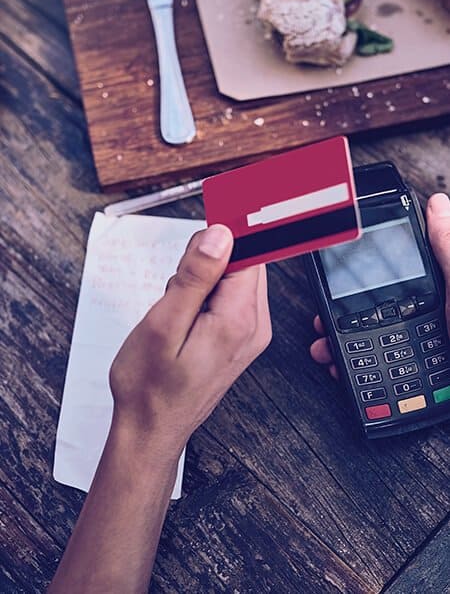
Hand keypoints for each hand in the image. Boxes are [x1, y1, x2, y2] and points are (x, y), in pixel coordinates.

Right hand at [110, 224, 271, 451]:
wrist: (152, 429)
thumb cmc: (150, 385)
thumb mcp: (163, 324)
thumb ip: (195, 277)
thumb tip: (220, 236)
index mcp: (238, 319)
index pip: (246, 253)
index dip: (219, 240)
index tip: (193, 252)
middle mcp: (254, 325)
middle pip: (242, 264)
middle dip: (206, 265)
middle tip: (176, 291)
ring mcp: (250, 334)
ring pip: (233, 280)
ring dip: (202, 284)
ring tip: (177, 312)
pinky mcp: (241, 339)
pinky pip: (228, 300)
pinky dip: (205, 300)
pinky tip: (185, 320)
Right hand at [310, 192, 449, 376]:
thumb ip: (449, 249)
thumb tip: (438, 205)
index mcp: (439, 295)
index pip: (394, 279)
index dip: (362, 279)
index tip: (337, 280)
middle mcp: (425, 321)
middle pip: (373, 313)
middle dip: (341, 317)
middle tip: (323, 320)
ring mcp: (419, 353)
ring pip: (369, 346)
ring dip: (339, 347)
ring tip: (325, 350)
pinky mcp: (416, 382)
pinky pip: (377, 377)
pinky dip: (355, 377)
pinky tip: (343, 372)